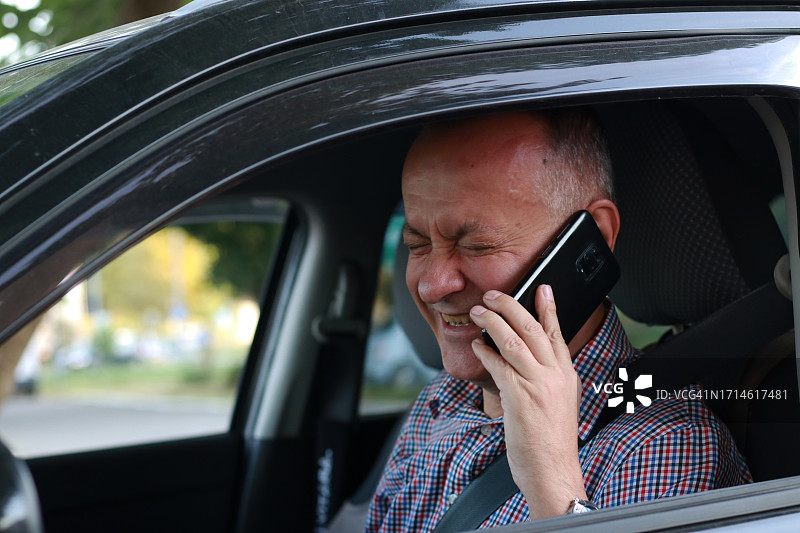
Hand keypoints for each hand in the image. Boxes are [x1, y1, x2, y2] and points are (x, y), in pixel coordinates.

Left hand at [469, 285, 586, 518]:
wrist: (553, 472)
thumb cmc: (552, 444)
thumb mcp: (560, 404)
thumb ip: (549, 380)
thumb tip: (531, 363)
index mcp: (568, 376)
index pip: (557, 334)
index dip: (549, 308)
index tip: (542, 288)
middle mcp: (555, 376)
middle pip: (533, 329)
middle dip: (511, 306)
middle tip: (494, 294)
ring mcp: (537, 385)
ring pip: (513, 340)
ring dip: (492, 321)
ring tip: (479, 311)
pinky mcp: (519, 396)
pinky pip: (498, 363)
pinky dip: (484, 351)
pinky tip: (476, 345)